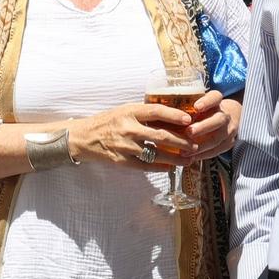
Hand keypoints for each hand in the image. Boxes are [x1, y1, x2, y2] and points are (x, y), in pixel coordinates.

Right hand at [69, 102, 194, 168]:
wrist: (83, 137)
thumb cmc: (108, 121)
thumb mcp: (125, 111)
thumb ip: (145, 114)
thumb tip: (173, 117)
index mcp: (130, 111)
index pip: (157, 111)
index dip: (175, 115)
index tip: (190, 120)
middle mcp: (128, 128)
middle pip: (161, 135)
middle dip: (181, 141)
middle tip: (195, 145)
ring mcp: (124, 146)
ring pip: (156, 153)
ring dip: (175, 158)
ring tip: (188, 160)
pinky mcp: (121, 161)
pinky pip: (145, 166)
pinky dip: (160, 167)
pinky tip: (170, 167)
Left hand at [178, 90, 240, 160]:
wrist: (227, 118)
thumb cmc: (205, 111)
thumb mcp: (197, 103)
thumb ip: (184, 106)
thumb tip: (161, 111)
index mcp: (216, 102)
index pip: (215, 98)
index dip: (207, 102)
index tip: (196, 107)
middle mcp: (225, 115)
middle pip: (218, 120)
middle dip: (203, 127)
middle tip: (189, 131)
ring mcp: (228, 130)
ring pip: (217, 138)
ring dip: (201, 145)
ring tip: (186, 150)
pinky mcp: (227, 144)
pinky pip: (216, 151)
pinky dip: (202, 154)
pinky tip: (191, 156)